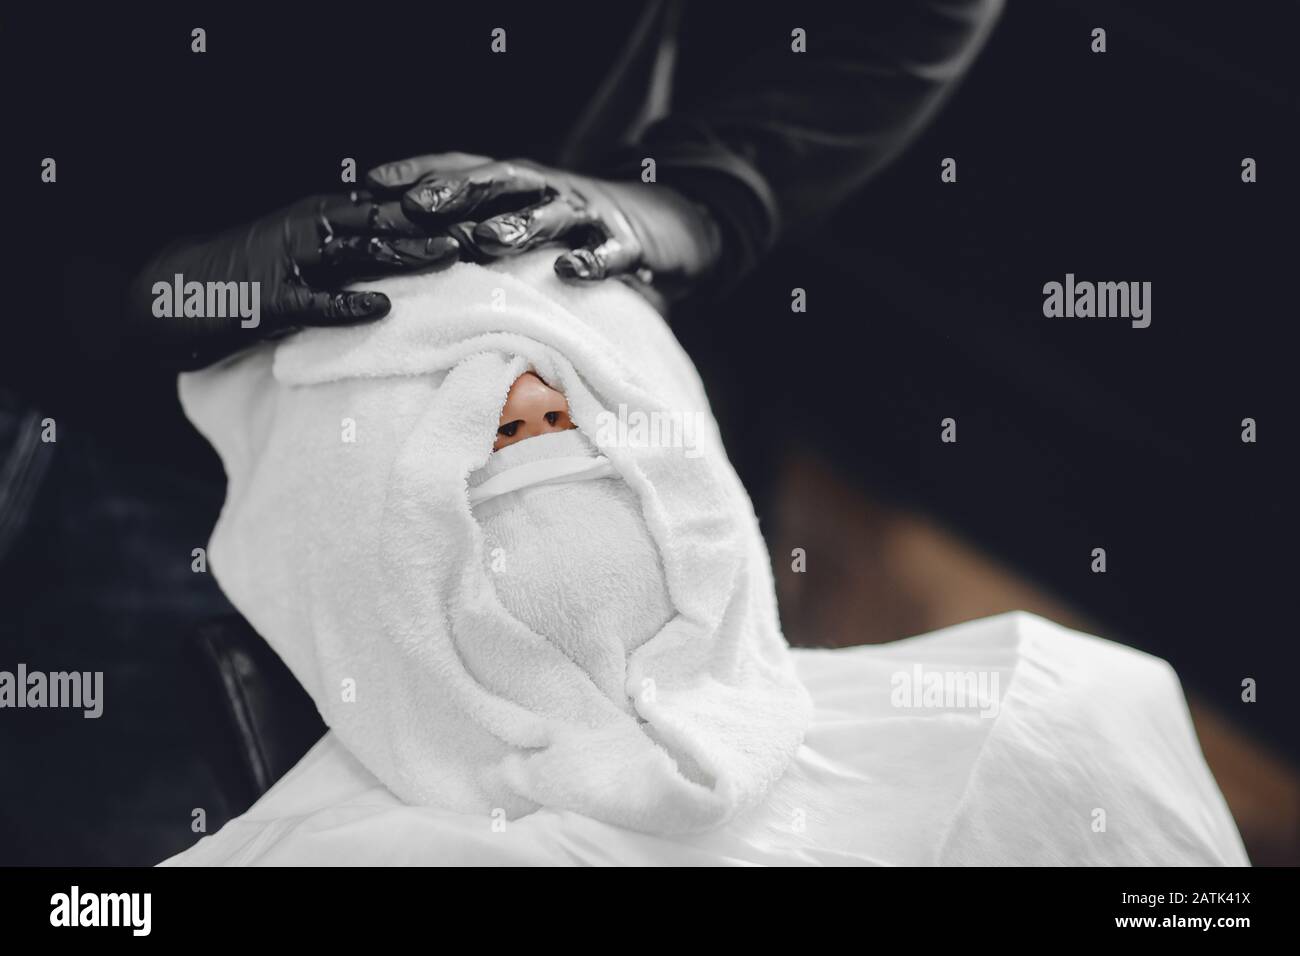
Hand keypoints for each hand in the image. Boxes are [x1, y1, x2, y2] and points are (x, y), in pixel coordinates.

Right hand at [130, 191, 458, 360]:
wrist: (173, 288)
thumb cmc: (248, 271)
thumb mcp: (305, 247)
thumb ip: (351, 245)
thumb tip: (407, 248)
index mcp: (323, 214)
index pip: (390, 204)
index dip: (438, 205)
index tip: (485, 205)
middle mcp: (311, 229)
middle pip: (386, 220)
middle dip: (438, 221)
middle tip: (487, 227)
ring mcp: (292, 262)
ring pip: (359, 251)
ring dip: (407, 251)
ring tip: (451, 253)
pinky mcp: (271, 301)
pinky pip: (316, 302)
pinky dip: (348, 304)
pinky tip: (381, 307)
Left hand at [366, 154, 722, 299]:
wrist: (660, 223)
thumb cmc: (574, 227)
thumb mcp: (525, 216)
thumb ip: (476, 224)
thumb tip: (403, 238)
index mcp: (519, 184)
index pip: (463, 168)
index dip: (418, 170)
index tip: (371, 182)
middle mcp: (550, 190)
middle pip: (499, 182)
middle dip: (456, 191)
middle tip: (416, 206)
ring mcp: (589, 215)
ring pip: (550, 215)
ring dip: (517, 225)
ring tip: (486, 240)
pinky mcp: (627, 243)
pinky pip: (609, 253)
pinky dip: (590, 261)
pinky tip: (568, 271)